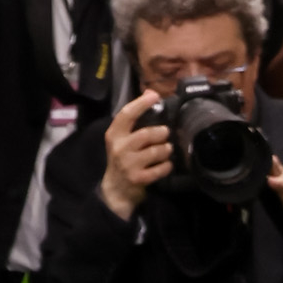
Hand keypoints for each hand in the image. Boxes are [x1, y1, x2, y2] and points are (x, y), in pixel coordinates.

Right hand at [99, 90, 172, 215]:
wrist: (116, 189)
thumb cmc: (122, 158)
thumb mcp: (122, 138)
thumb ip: (134, 118)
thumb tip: (150, 93)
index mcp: (114, 134)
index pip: (127, 114)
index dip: (141, 104)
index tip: (155, 95)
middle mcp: (120, 148)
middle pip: (146, 134)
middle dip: (160, 133)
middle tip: (165, 133)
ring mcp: (128, 164)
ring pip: (155, 152)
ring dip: (166, 149)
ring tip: (167, 149)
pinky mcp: (139, 178)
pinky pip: (160, 169)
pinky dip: (167, 165)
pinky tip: (166, 164)